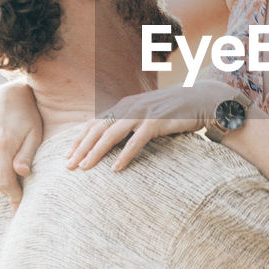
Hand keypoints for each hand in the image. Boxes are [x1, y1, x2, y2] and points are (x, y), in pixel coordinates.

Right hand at [0, 81, 43, 206]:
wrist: (9, 96)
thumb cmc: (28, 118)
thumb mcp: (35, 135)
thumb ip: (27, 155)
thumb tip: (21, 174)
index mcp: (3, 141)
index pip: (4, 180)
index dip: (12, 194)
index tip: (19, 202)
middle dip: (5, 188)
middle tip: (17, 191)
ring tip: (8, 171)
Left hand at [66, 80, 238, 171]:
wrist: (201, 99)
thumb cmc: (173, 110)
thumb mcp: (147, 113)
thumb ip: (130, 122)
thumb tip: (115, 140)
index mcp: (124, 105)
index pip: (95, 123)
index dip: (79, 139)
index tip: (67, 155)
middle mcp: (129, 107)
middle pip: (98, 129)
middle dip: (81, 148)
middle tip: (68, 166)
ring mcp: (142, 113)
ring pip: (112, 135)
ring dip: (96, 152)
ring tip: (84, 167)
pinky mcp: (156, 122)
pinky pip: (136, 141)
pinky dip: (125, 155)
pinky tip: (115, 169)